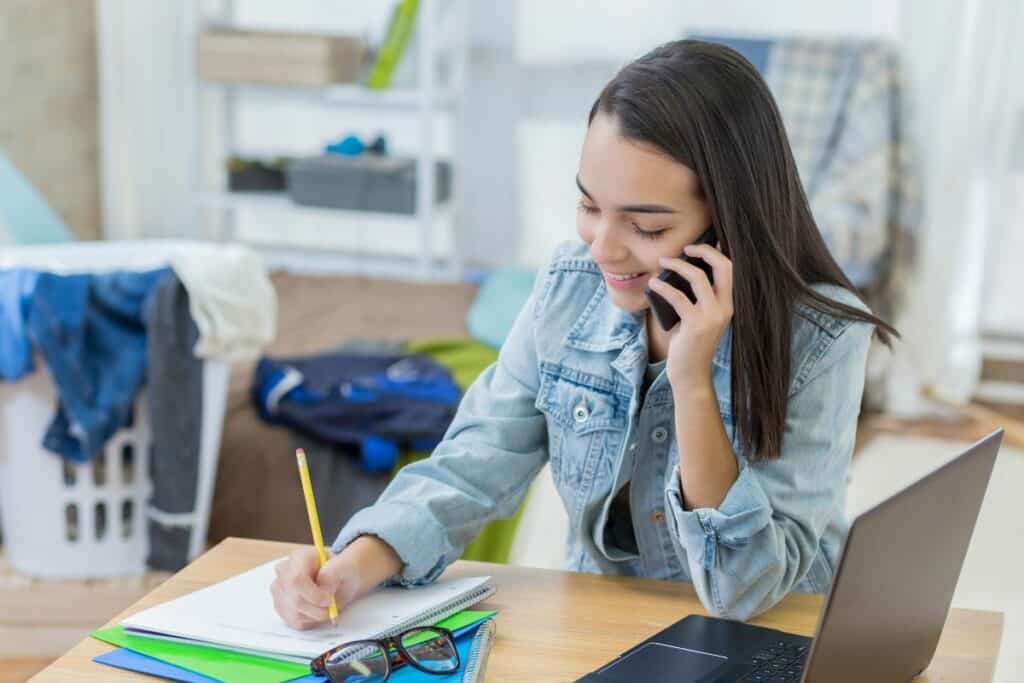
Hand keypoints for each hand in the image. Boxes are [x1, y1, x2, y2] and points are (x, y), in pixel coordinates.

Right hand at [270, 536, 403, 629]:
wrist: (346, 576)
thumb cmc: (348, 568)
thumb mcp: (349, 565)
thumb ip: (337, 571)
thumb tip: (324, 585)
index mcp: (299, 556)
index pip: (295, 578)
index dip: (311, 593)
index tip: (328, 601)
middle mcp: (284, 571)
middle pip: (291, 598)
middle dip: (314, 608)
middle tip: (331, 608)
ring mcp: (280, 589)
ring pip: (290, 612)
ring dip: (312, 616)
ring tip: (328, 607)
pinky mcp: (282, 604)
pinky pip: (292, 621)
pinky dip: (308, 621)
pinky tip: (319, 612)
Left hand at [646, 243, 733, 386]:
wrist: (690, 375)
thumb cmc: (689, 344)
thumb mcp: (697, 318)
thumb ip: (695, 298)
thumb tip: (678, 273)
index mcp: (728, 305)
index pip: (730, 269)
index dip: (716, 252)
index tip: (696, 247)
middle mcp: (725, 308)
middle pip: (723, 266)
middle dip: (704, 251)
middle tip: (685, 248)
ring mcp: (712, 316)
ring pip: (698, 277)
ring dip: (677, 265)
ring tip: (662, 262)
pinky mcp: (695, 324)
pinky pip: (678, 296)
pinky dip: (662, 287)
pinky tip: (652, 284)